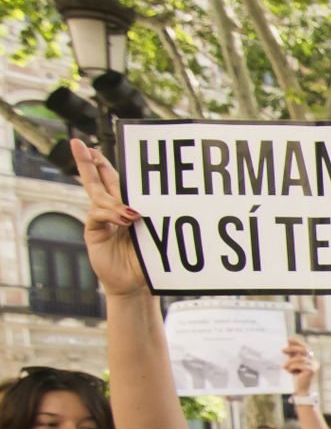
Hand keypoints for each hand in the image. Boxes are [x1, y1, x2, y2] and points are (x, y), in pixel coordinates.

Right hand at [68, 139, 148, 298]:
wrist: (134, 284)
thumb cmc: (147, 259)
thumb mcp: (154, 236)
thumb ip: (152, 220)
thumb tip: (152, 205)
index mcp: (125, 205)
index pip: (114, 179)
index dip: (103, 163)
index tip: (95, 147)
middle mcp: (109, 209)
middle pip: (97, 180)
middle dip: (87, 162)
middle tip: (77, 144)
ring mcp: (100, 219)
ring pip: (98, 197)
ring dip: (112, 199)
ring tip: (131, 213)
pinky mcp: (94, 231)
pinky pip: (97, 215)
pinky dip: (110, 214)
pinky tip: (125, 218)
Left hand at [283, 337, 316, 396]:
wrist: (300, 390)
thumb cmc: (296, 377)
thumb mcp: (293, 364)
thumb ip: (292, 355)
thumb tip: (288, 343)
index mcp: (311, 359)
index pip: (305, 347)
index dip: (297, 342)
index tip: (288, 339)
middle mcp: (314, 361)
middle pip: (304, 350)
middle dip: (292, 349)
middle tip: (282, 350)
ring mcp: (314, 366)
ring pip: (300, 358)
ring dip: (290, 362)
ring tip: (284, 367)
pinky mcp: (311, 371)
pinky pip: (299, 365)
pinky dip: (293, 367)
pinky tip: (290, 371)